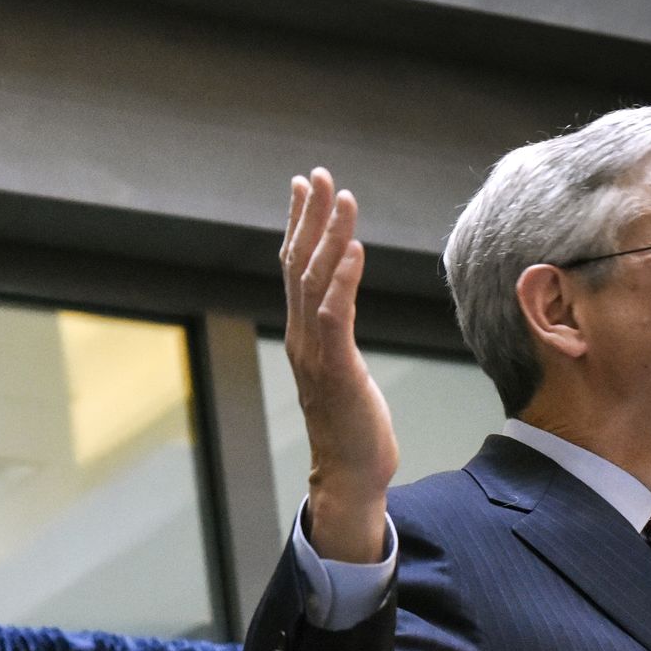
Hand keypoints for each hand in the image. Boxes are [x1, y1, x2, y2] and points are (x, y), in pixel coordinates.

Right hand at [280, 170, 397, 562]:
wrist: (349, 476)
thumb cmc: (352, 430)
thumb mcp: (344, 372)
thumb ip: (336, 339)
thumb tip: (337, 312)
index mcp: (304, 336)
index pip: (296, 270)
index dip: (299, 225)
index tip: (305, 187)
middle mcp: (303, 338)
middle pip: (300, 265)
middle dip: (310, 216)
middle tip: (317, 174)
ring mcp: (316, 353)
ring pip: (315, 282)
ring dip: (329, 236)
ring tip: (341, 198)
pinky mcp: (337, 369)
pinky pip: (336, 316)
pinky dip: (343, 280)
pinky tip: (353, 250)